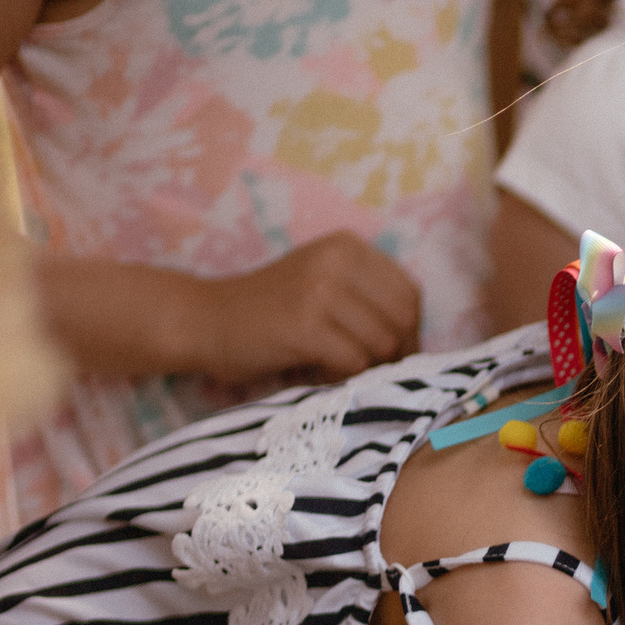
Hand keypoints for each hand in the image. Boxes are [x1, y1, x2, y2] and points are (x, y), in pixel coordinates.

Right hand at [189, 232, 421, 384]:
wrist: (203, 319)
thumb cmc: (270, 312)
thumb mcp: (324, 284)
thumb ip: (369, 298)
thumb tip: (421, 342)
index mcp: (347, 246)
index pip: (410, 294)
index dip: (409, 331)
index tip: (391, 352)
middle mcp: (337, 260)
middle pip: (403, 319)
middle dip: (396, 353)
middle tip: (370, 369)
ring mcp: (319, 291)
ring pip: (383, 343)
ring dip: (369, 367)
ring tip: (339, 369)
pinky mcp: (304, 325)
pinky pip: (355, 362)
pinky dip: (345, 377)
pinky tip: (321, 372)